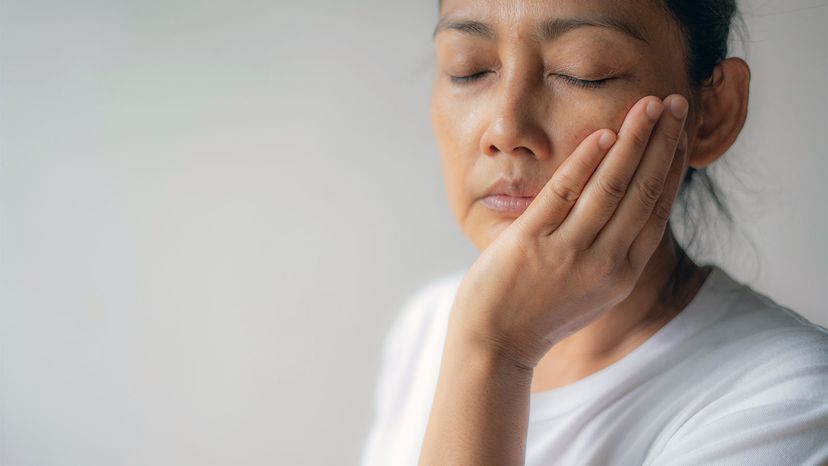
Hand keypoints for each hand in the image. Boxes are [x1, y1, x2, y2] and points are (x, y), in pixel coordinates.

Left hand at [447, 94, 689, 370]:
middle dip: (662, 142)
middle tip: (674, 101)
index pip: (657, 208)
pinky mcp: (532, 244)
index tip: (680, 130)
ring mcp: (568, 254)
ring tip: (647, 105)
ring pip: (612, 187)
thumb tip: (626, 208)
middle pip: (643, 191)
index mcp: (622, 274)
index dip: (672, 165)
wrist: (495, 345)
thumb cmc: (539, 313)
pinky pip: (565, 195)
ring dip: (634, 141)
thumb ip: (611, 253)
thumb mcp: (589, 290)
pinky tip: (602, 134)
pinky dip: (585, 162)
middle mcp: (605, 264)